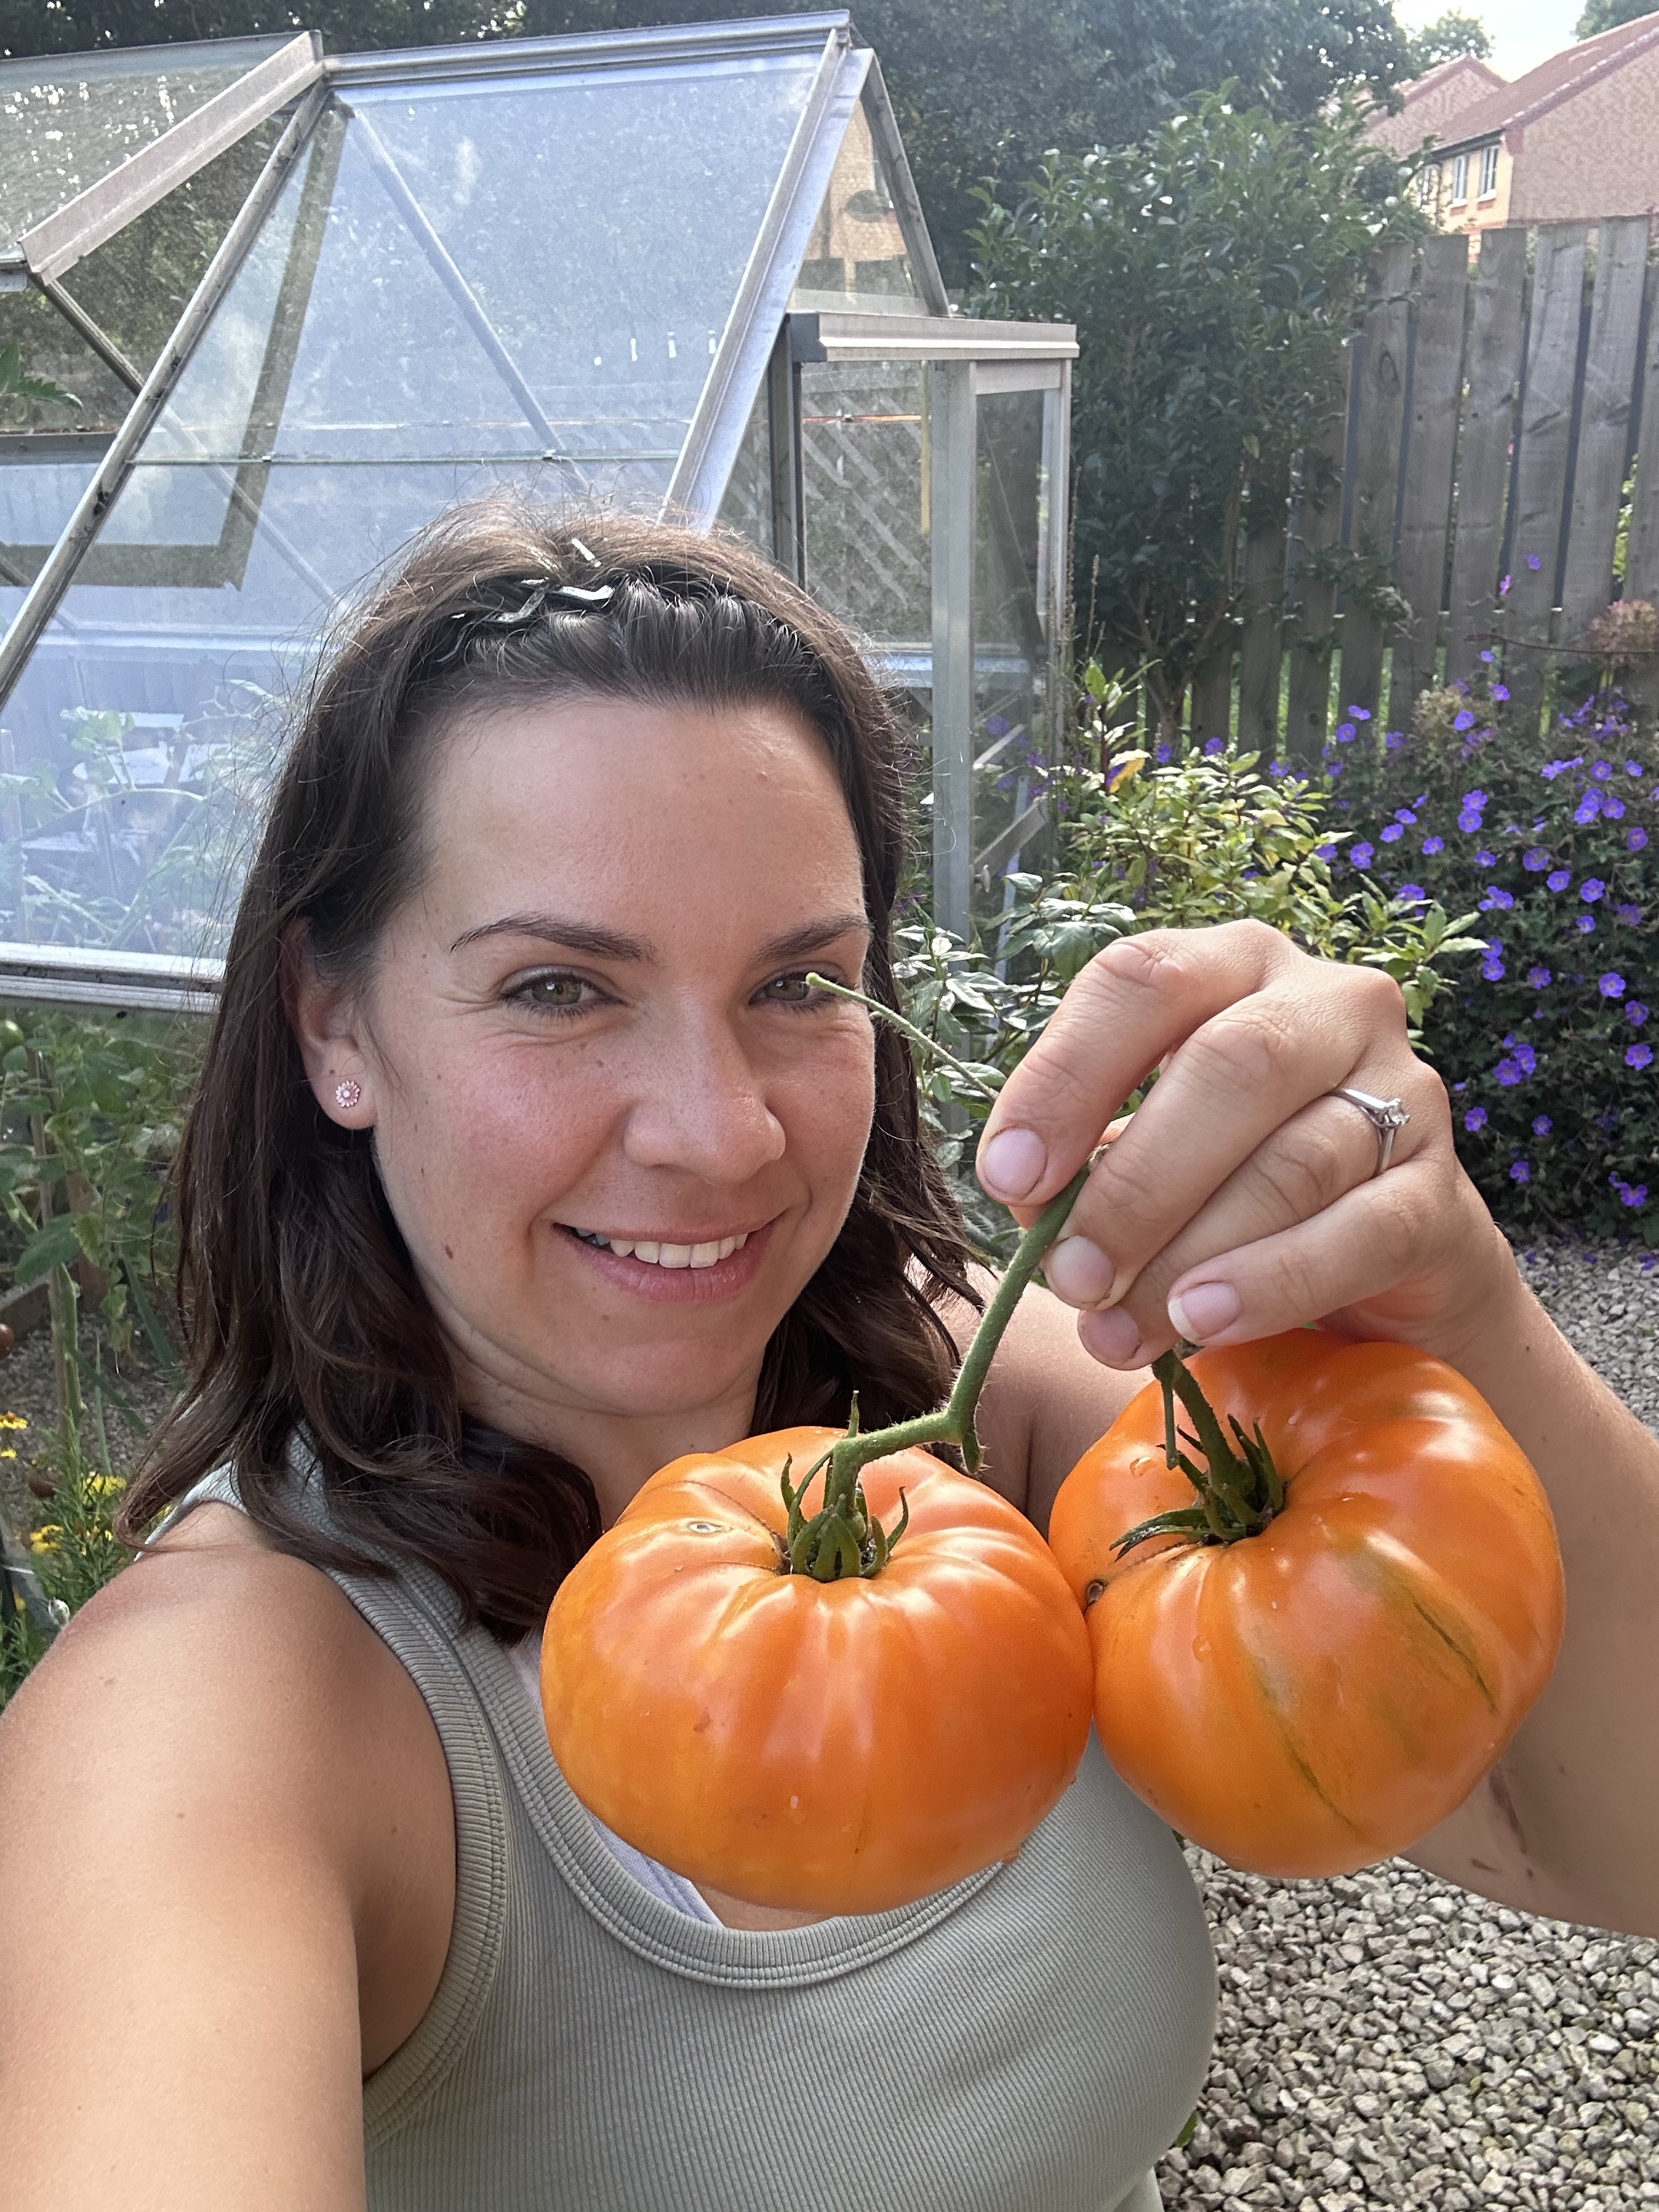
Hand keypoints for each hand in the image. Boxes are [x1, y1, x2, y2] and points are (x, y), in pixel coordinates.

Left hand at [975, 922, 1515, 1369]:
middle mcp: (1329, 1003)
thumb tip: (1030, 1202)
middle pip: (1231, 1066)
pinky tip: (1204, 1322)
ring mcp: (1403, 1090)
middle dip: (1134, 1184)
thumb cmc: (1229, 1183)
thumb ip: (1086, 1159)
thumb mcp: (1145, 1150)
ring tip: (1116, 1330)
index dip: (1065, 1077)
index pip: (1142, 980)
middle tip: (1069, 1278)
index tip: (1007, 1176)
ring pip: (1294, 1160)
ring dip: (1189, 1253)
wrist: (1377, 1260)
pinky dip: (1272, 1282)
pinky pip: (1363, 1232)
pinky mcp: (1443, 1193)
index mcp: (1233, 964)